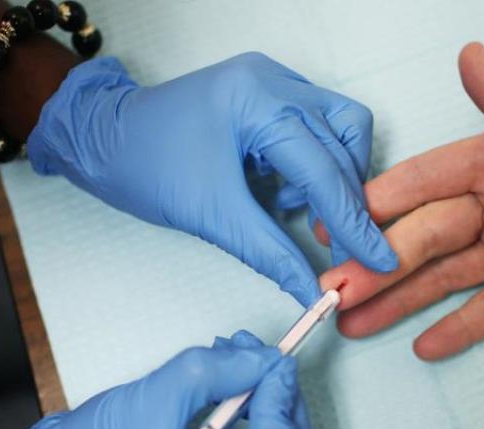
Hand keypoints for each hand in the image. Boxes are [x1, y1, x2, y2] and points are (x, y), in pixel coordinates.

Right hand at [12, 332, 312, 428]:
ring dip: (268, 407)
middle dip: (279, 406)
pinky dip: (254, 421)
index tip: (274, 368)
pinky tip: (235, 386)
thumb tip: (267, 361)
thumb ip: (216, 373)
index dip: (282, 416)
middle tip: (262, 356)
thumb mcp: (154, 397)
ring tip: (241, 359)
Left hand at [27, 53, 397, 306]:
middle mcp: (273, 81)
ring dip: (333, 179)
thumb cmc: (146, 166)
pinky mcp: (270, 96)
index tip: (380, 258)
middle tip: (340, 246)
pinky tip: (284, 194)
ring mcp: (273, 82)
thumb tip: (313, 292)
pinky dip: (313, 168)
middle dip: (347, 198)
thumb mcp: (212, 217)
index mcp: (256, 100)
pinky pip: (317, 129)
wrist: (103, 140)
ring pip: (341, 128)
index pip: (323, 166)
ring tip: (300, 214)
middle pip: (346, 139)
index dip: (354, 219)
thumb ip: (271, 253)